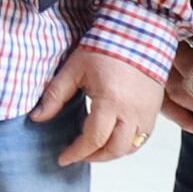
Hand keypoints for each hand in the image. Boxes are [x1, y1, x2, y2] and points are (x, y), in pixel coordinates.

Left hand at [40, 46, 165, 165]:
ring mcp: (147, 112)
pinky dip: (128, 145)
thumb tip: (37, 117)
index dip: (76, 152)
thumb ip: (55, 95)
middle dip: (93, 157)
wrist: (139, 34)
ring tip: (92, 150)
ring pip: (131, 147)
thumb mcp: (74, 70)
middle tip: (77, 156)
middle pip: (114, 149)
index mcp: (111, 101)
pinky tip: (113, 140)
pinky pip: (143, 137)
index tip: (63, 158)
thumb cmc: (104, 48)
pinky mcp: (155, 109)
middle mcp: (132, 111)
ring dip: (111, 153)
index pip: (93, 139)